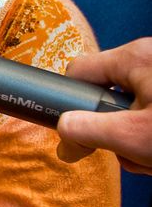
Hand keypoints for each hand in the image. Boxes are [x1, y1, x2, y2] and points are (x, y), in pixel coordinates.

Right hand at [57, 38, 151, 173]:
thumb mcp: (131, 135)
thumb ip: (86, 131)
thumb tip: (62, 133)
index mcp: (134, 57)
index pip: (77, 73)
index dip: (69, 103)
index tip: (75, 129)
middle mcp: (149, 58)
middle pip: (104, 96)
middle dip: (112, 130)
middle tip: (130, 149)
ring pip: (131, 110)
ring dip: (136, 140)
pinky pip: (151, 112)